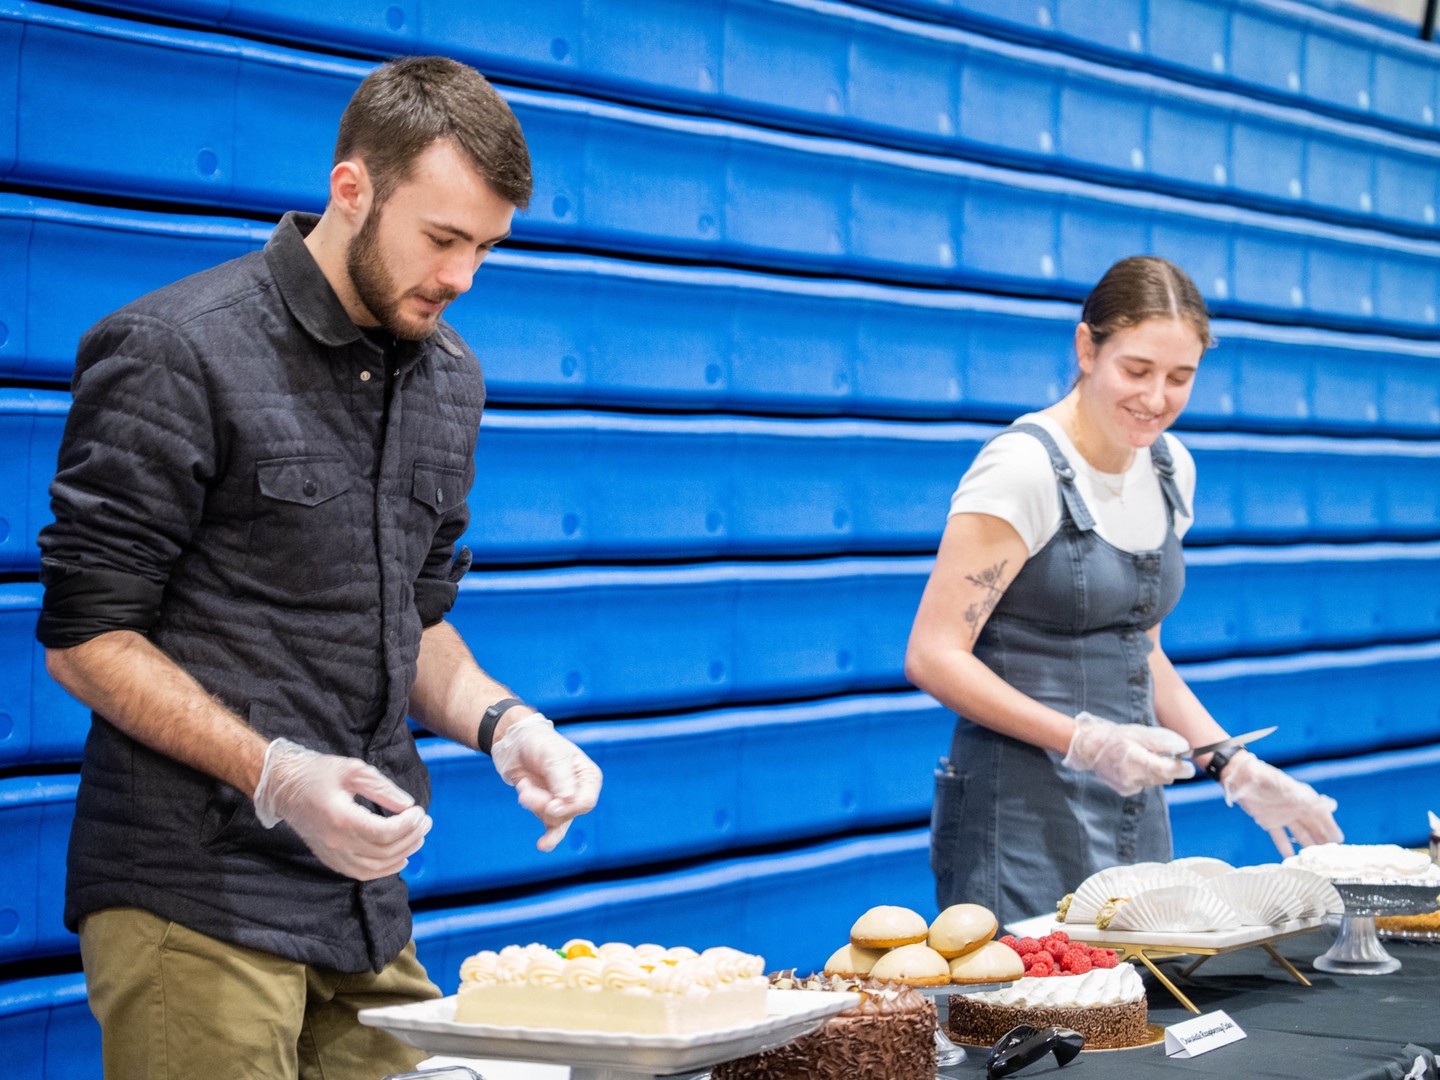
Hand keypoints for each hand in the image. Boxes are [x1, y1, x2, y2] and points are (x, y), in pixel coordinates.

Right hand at [252, 738, 431, 879]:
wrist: (283, 787)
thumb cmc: (318, 773)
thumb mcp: (353, 770)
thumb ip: (382, 789)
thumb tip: (408, 805)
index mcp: (341, 818)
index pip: (385, 832)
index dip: (408, 825)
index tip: (420, 811)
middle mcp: (336, 842)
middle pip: (384, 851)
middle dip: (411, 837)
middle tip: (426, 821)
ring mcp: (332, 854)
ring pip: (376, 867)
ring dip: (402, 854)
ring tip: (418, 837)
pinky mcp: (330, 859)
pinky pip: (361, 873)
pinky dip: (384, 869)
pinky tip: (400, 859)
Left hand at [491, 713, 601, 851]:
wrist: (516, 744)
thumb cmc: (539, 743)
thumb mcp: (552, 754)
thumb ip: (561, 777)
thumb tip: (568, 800)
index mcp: (588, 777)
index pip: (586, 802)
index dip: (568, 807)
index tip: (550, 804)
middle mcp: (579, 792)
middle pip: (567, 813)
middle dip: (543, 804)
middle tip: (525, 790)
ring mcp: (563, 803)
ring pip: (553, 819)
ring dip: (533, 805)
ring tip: (524, 786)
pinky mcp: (548, 810)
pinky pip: (552, 829)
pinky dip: (549, 838)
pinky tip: (543, 845)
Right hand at [1062, 711, 1195, 796]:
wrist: (1089, 749)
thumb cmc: (1114, 737)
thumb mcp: (1138, 733)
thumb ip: (1161, 742)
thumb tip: (1182, 748)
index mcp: (1134, 760)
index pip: (1165, 770)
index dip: (1180, 769)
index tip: (1189, 766)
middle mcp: (1132, 777)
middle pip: (1163, 778)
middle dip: (1169, 768)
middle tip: (1164, 755)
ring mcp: (1128, 786)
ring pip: (1155, 781)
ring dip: (1156, 771)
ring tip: (1144, 757)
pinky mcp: (1125, 790)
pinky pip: (1145, 784)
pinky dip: (1145, 775)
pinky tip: (1134, 765)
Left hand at [1220, 750, 1341, 856]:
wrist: (1241, 777)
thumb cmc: (1265, 778)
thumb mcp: (1285, 786)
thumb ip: (1305, 798)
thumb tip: (1328, 806)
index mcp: (1302, 798)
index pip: (1321, 814)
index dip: (1330, 826)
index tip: (1339, 839)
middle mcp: (1295, 809)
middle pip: (1312, 826)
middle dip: (1322, 839)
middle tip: (1330, 855)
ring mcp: (1283, 816)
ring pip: (1299, 833)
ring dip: (1306, 845)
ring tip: (1314, 860)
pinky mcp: (1269, 822)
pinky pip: (1280, 837)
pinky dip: (1285, 847)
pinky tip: (1291, 858)